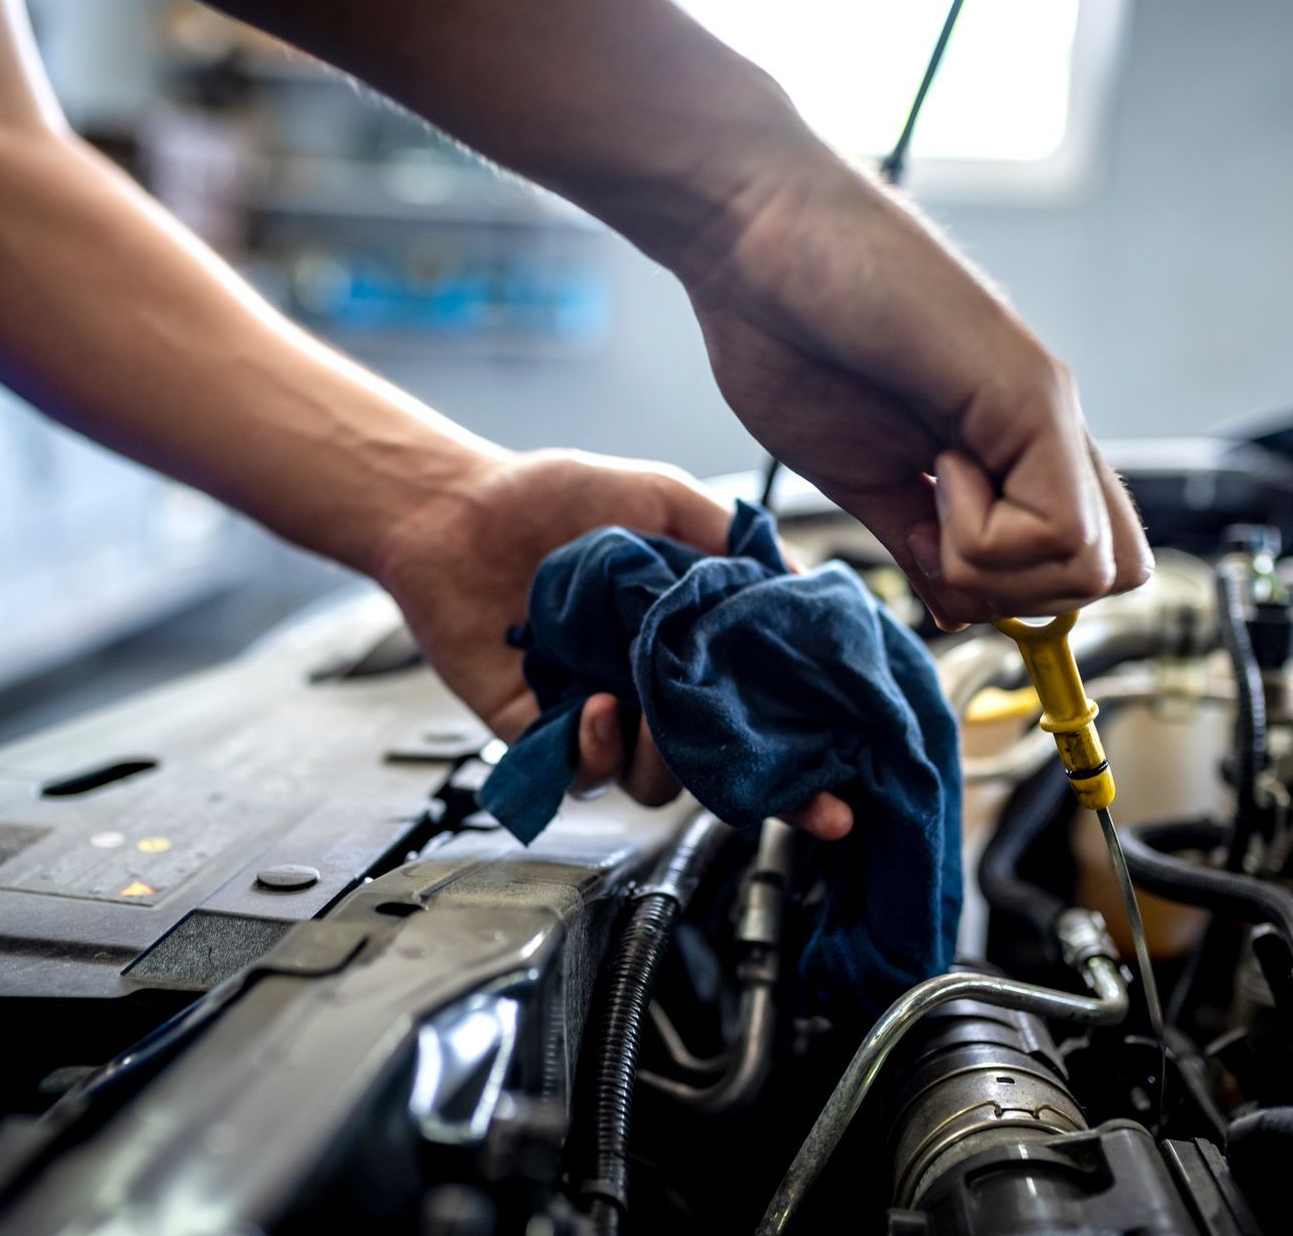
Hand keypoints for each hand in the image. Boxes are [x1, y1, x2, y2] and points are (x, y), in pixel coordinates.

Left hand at [374, 449, 852, 837]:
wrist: (456, 508)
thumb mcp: (662, 498)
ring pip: (655, 783)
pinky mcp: (539, 734)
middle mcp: (651, 688)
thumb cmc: (551, 497)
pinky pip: (581, 775)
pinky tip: (591, 702)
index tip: (836, 795)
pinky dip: (595, 749)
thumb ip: (729, 540)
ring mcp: (598, 716)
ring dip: (664, 758)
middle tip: (749, 756)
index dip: (802, 761)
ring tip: (646, 706)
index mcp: (692, 644)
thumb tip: (800, 580)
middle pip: (718, 766)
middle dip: (748, 783)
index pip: (760, 715)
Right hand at [683, 155, 1152, 626]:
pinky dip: (984, 536)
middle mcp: (1043, 428)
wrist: (754, 236)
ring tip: (928, 481)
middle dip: (1013, 593)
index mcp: (1002, 447)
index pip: (1080, 560)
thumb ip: (914, 538)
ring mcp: (1045, 409)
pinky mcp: (1033, 393)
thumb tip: (954, 607)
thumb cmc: (785, 330)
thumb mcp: (855, 473)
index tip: (931, 556)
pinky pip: (1060, 532)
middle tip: (933, 528)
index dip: (1013, 594)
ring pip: (1091, 569)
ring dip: (992, 563)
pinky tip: (934, 466)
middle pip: (1108, 577)